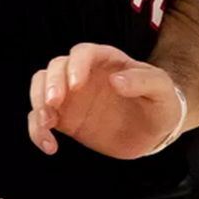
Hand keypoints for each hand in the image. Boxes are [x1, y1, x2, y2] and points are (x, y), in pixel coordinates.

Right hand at [27, 43, 182, 159]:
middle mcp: (84, 74)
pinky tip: (50, 146)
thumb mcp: (162, 89)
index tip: (77, 85)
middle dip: (50, 82)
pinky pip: (40, 120)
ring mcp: (71, 96)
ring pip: (40, 88)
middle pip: (55, 67)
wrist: (156, 130)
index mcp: (107, 60)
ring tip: (48, 123)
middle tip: (54, 102)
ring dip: (37, 103)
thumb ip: (143, 81)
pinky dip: (37, 131)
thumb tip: (116, 80)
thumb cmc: (161, 102)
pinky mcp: (65, 119)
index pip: (83, 52)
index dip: (76, 65)